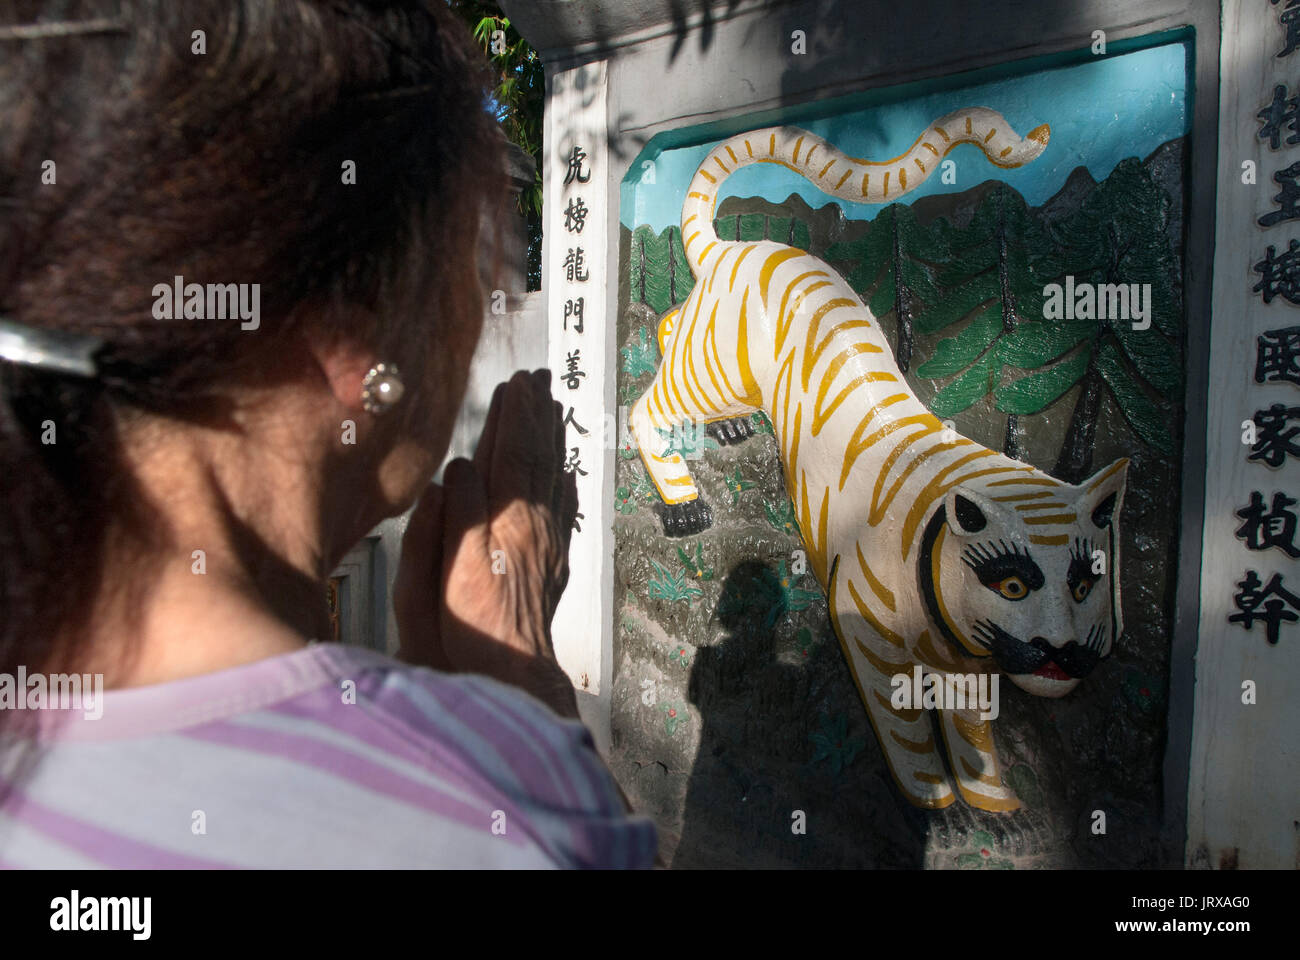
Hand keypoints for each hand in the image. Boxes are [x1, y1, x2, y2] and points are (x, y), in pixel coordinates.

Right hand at [394, 370, 579, 717]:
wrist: (510, 673)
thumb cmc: (468, 627)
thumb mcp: (446, 567)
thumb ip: (456, 512)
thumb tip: (461, 466)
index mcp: (508, 520)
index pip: (512, 453)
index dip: (512, 416)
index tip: (514, 382)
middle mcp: (536, 524)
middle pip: (538, 457)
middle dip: (535, 415)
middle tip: (538, 378)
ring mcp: (550, 542)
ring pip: (554, 476)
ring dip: (550, 438)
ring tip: (550, 406)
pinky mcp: (555, 561)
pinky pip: (563, 505)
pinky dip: (563, 478)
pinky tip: (564, 468)